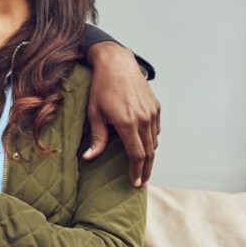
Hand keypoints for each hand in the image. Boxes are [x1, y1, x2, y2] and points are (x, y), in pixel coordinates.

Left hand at [83, 42, 159, 187]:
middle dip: (146, 169)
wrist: (117, 63)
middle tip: (143, 183)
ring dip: (150, 156)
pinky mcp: (155, 106)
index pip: (137, 155)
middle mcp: (144, 119)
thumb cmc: (101, 87)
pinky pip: (156, 129)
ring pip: (154, 141)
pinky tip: (145, 146)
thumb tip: (89, 157)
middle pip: (149, 152)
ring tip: (144, 168)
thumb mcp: (94, 113)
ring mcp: (152, 112)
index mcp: (127, 123)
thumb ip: (97, 137)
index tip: (136, 183)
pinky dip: (152, 140)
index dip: (137, 171)